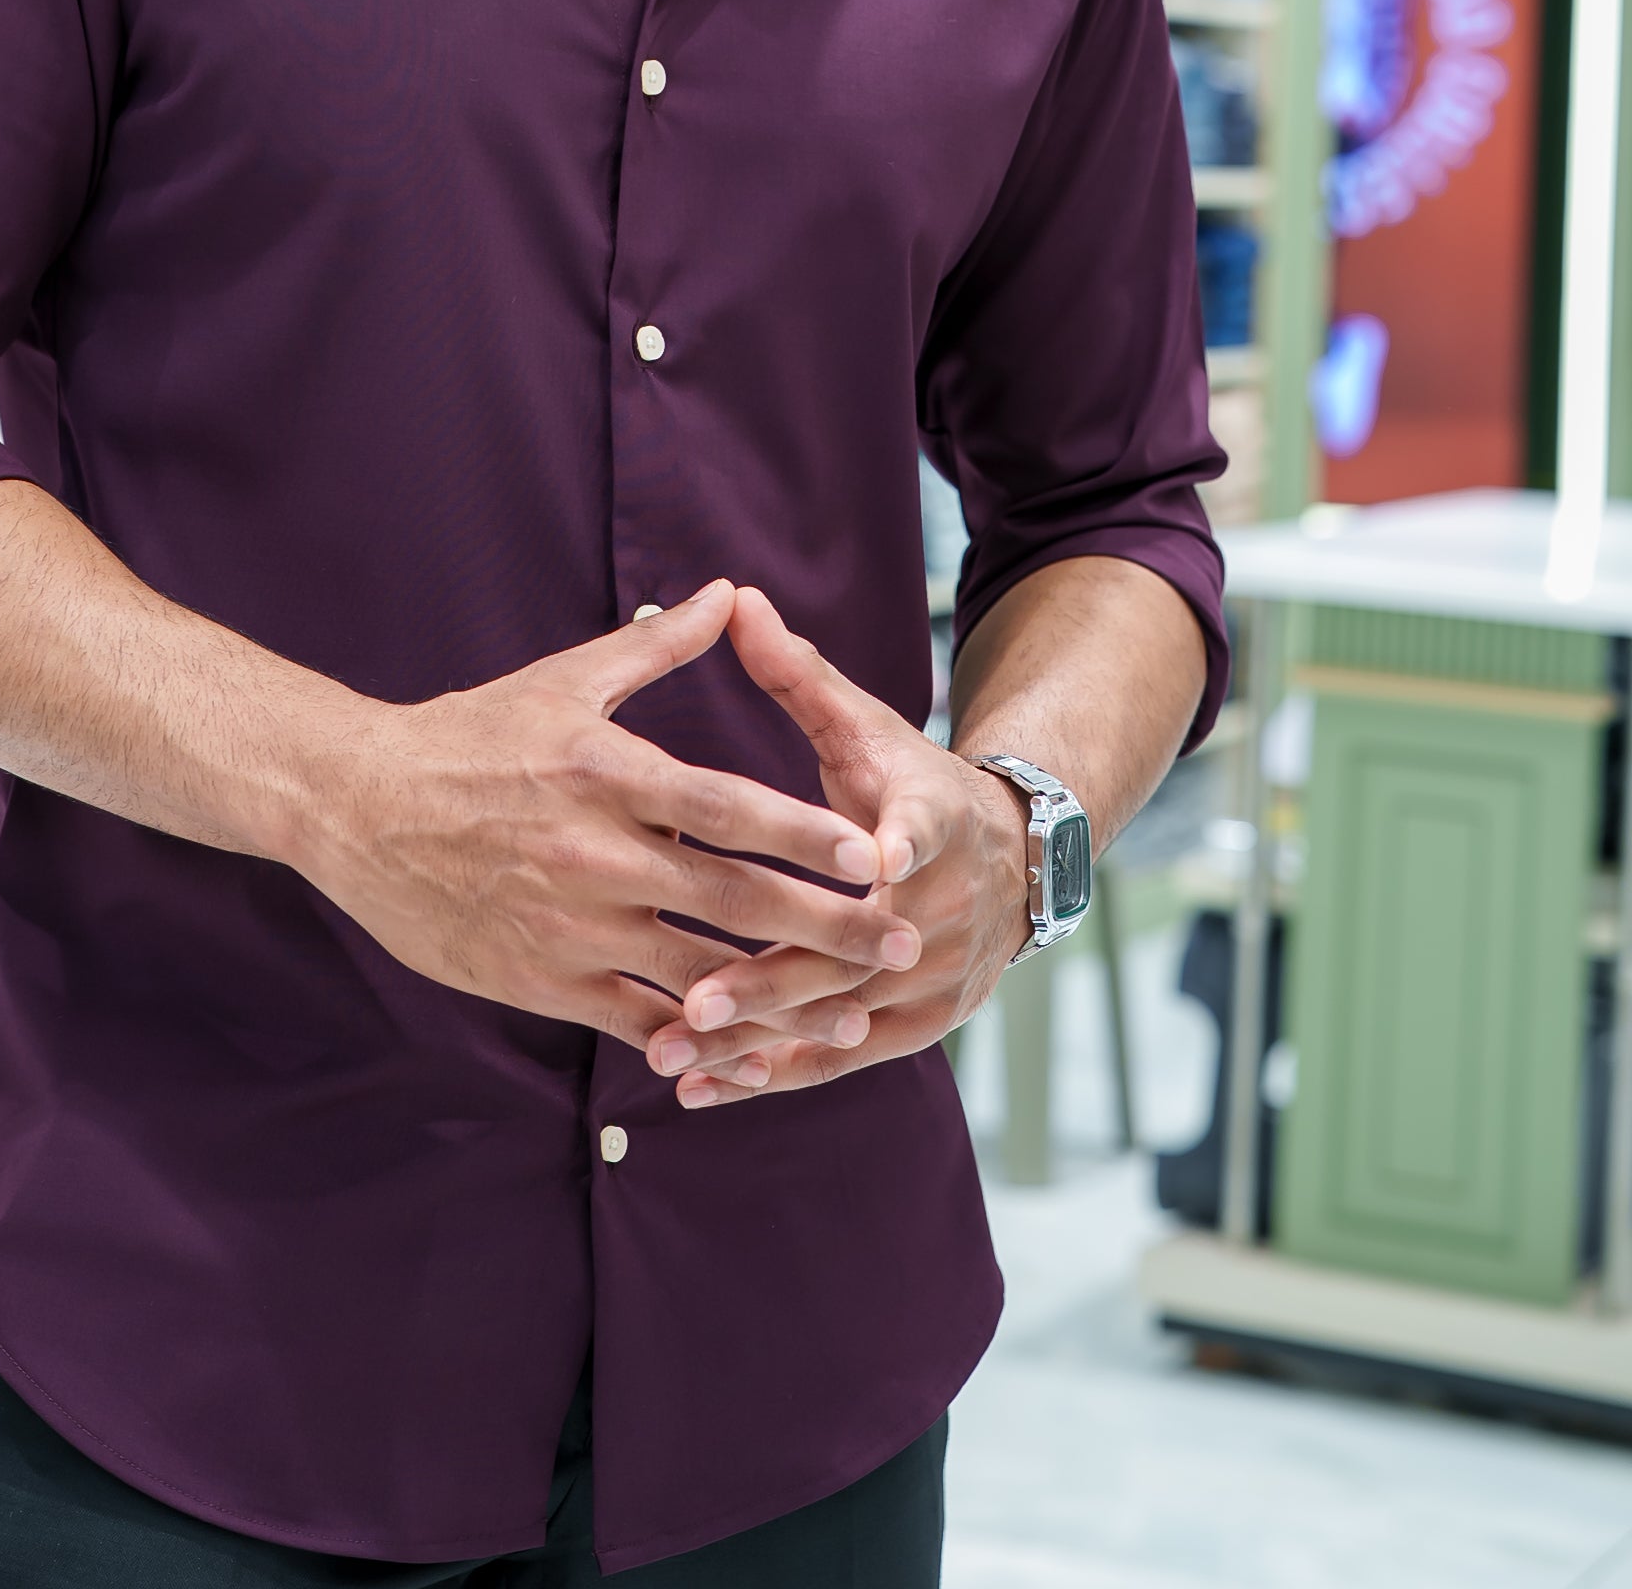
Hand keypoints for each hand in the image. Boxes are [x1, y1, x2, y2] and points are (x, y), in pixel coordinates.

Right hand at [289, 581, 925, 1052]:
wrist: (356, 804)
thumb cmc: (465, 734)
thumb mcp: (562, 681)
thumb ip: (655, 647)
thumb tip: (728, 593)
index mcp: (606, 773)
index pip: (727, 807)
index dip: (804, 834)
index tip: (875, 854)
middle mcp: (594, 853)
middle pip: (733, 898)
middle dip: (828, 926)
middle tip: (904, 943)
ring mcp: (569, 924)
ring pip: (696, 974)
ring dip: (781, 998)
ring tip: (853, 1013)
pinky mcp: (540, 979)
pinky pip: (634, 1021)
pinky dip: (696, 1039)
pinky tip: (750, 1051)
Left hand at [645, 588, 1033, 1106]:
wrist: (1009, 857)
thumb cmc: (909, 781)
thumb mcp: (865, 725)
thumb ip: (796, 672)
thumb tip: (734, 596)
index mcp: (931, 820)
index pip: (916, 829)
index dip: (895, 844)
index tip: (874, 858)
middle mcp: (942, 907)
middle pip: (857, 945)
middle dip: (775, 976)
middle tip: (694, 996)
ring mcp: (936, 975)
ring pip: (840, 1014)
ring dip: (758, 1040)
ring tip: (674, 1051)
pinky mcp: (921, 1022)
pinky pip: (841, 1054)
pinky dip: (775, 1071)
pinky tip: (704, 1087)